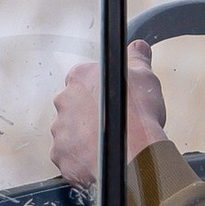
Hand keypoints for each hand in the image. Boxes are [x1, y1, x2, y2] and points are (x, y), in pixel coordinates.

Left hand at [50, 48, 168, 181]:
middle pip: (73, 106)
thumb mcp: (145, 77)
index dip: (97, 90)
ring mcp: (59, 129)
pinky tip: (97, 157)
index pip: (82, 79)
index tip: (109, 100)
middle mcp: (63, 101)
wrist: (134, 153)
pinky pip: (67, 155)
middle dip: (88, 114)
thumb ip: (136, 58)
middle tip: (109, 123)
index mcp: (79, 77)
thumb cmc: (138, 116)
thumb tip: (137, 47)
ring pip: (69, 131)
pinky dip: (79, 158)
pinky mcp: (60, 155)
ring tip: (105, 143)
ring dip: (82, 136)